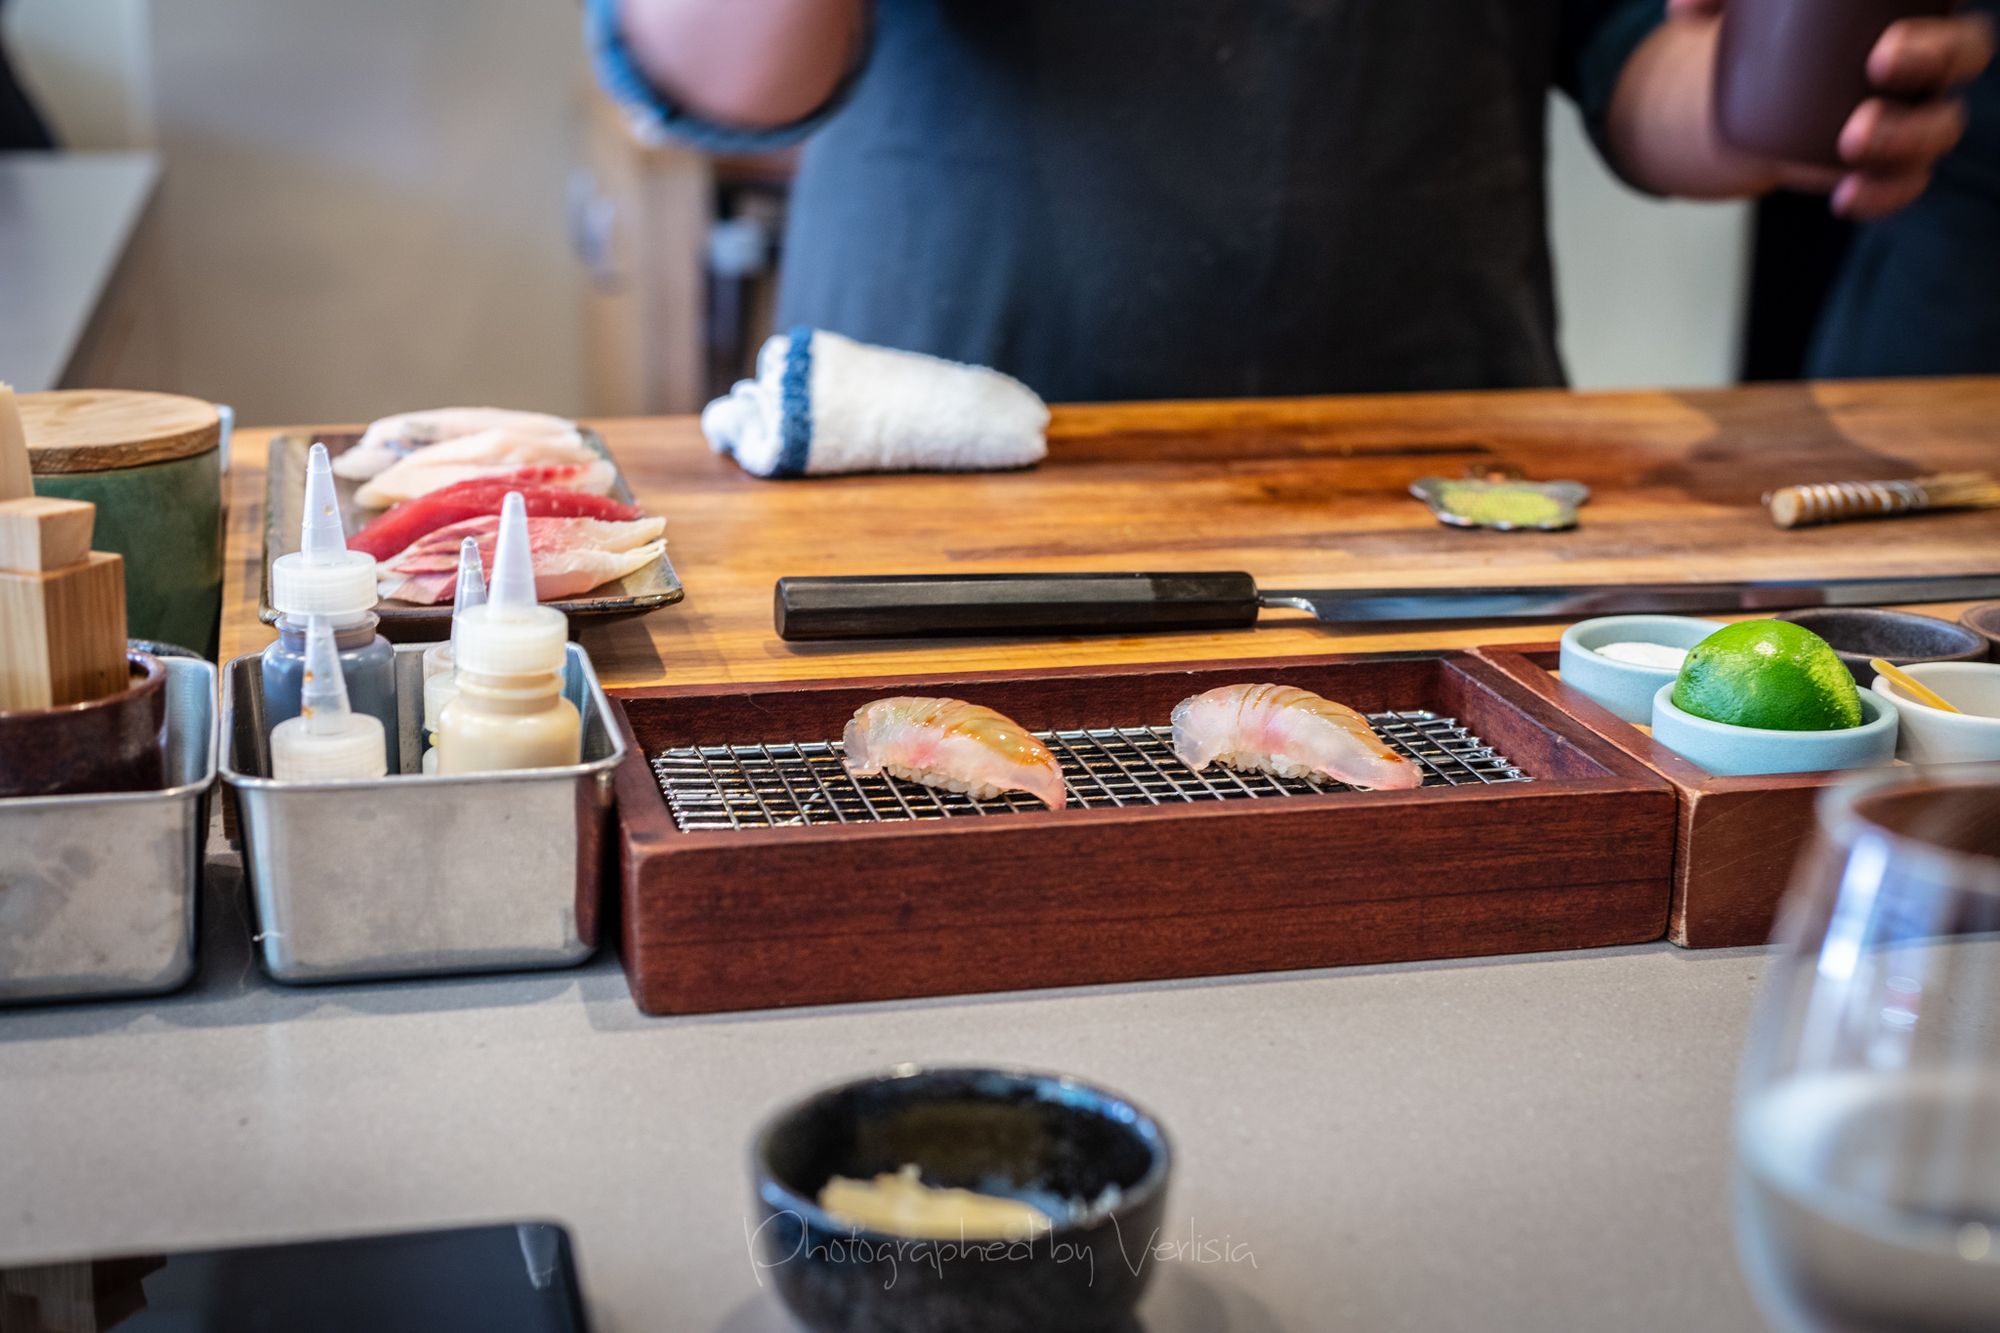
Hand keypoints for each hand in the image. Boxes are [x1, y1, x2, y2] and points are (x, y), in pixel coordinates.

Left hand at [1670, 0, 1994, 217]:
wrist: (1768, 88)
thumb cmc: (1778, 26)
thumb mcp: (1753, 4)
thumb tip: (1681, 10)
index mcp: (1912, 3)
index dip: (1939, 11)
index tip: (1888, 27)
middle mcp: (1931, 55)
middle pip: (1965, 52)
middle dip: (1934, 58)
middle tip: (1882, 61)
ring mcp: (1918, 111)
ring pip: (1941, 126)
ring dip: (1905, 136)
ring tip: (1852, 139)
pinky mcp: (1893, 163)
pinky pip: (1905, 183)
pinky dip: (1881, 195)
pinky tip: (1843, 197)